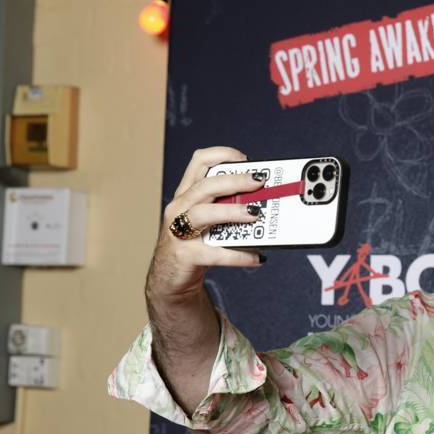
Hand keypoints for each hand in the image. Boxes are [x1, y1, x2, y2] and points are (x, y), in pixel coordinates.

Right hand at [146, 146, 266, 304]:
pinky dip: (238, 256)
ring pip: (204, 214)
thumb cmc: (194, 244)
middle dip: (235, 181)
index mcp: (186, 194)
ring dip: (232, 212)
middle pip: (205, 186)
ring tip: (255, 213)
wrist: (170, 278)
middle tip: (259, 182)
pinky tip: (257, 258)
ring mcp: (178, 231)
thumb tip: (263, 201)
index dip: (222, 155)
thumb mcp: (208, 221)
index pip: (199, 162)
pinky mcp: (185, 255)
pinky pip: (214, 254)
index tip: (246, 159)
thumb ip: (227, 207)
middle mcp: (179, 208)